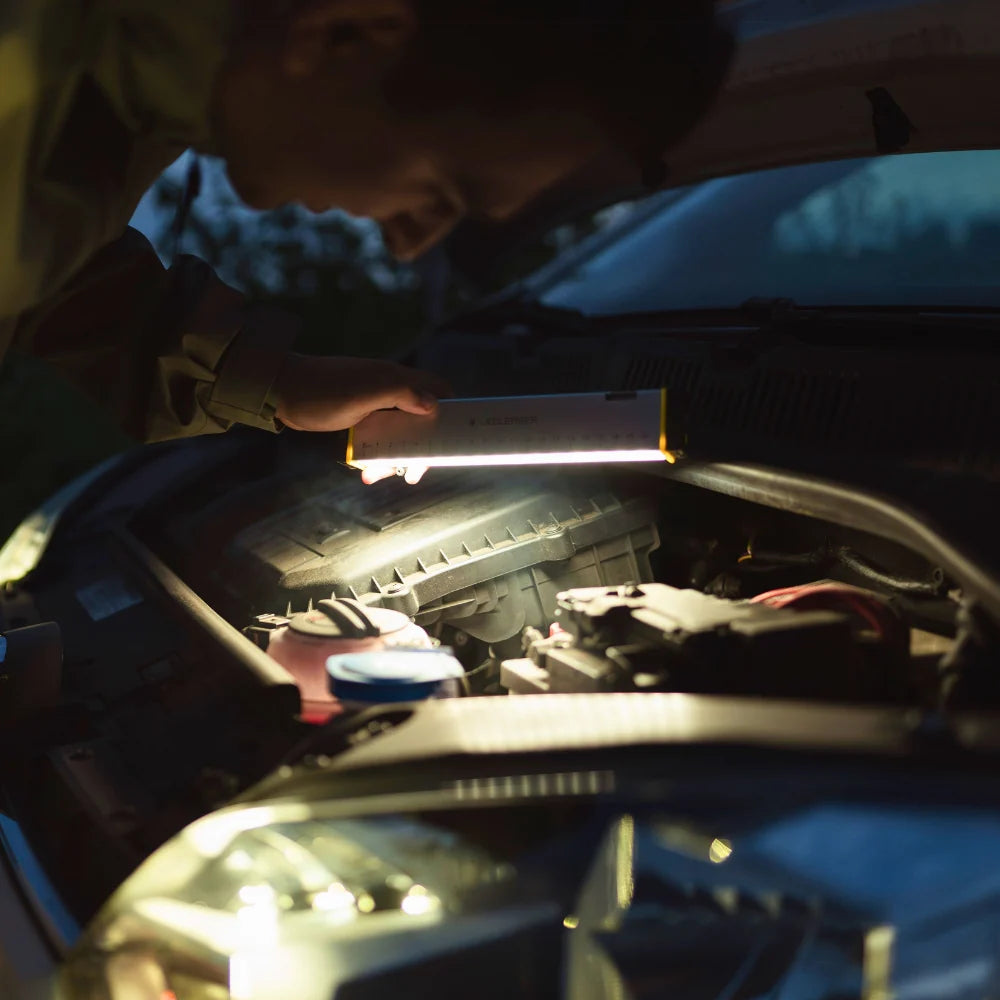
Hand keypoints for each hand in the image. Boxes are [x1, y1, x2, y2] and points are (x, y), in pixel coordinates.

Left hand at [273, 354, 447, 484]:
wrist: (282, 392)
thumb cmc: (323, 390)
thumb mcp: (364, 393)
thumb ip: (400, 394)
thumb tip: (434, 405)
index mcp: (396, 378)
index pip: (437, 388)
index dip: (450, 410)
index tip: (450, 439)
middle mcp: (390, 391)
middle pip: (421, 420)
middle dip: (420, 448)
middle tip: (413, 473)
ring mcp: (374, 405)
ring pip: (398, 434)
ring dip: (394, 458)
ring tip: (380, 476)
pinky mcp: (359, 419)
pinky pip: (378, 440)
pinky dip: (375, 457)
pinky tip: (365, 472)